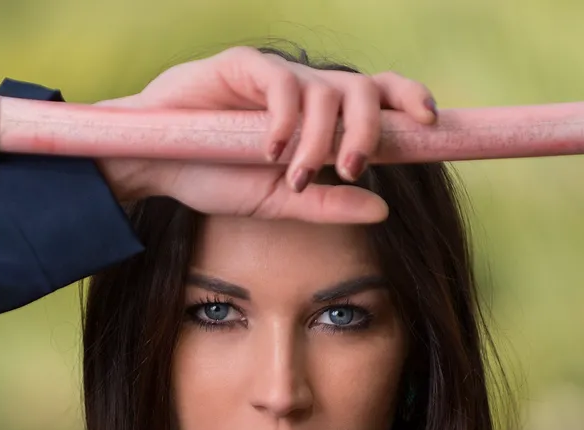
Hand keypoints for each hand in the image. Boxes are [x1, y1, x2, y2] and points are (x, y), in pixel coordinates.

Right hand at [95, 46, 437, 223]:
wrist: (154, 169)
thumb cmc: (212, 178)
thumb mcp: (279, 201)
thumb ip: (327, 205)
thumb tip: (383, 209)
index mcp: (320, 118)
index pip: (376, 95)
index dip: (407, 99)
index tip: (429, 122)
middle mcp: (305, 91)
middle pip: (362, 90)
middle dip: (365, 129)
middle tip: (349, 168)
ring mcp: (276, 75)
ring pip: (325, 91)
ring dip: (319, 139)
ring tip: (294, 174)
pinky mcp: (243, 65)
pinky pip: (282, 84)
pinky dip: (284, 120)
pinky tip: (268, 150)